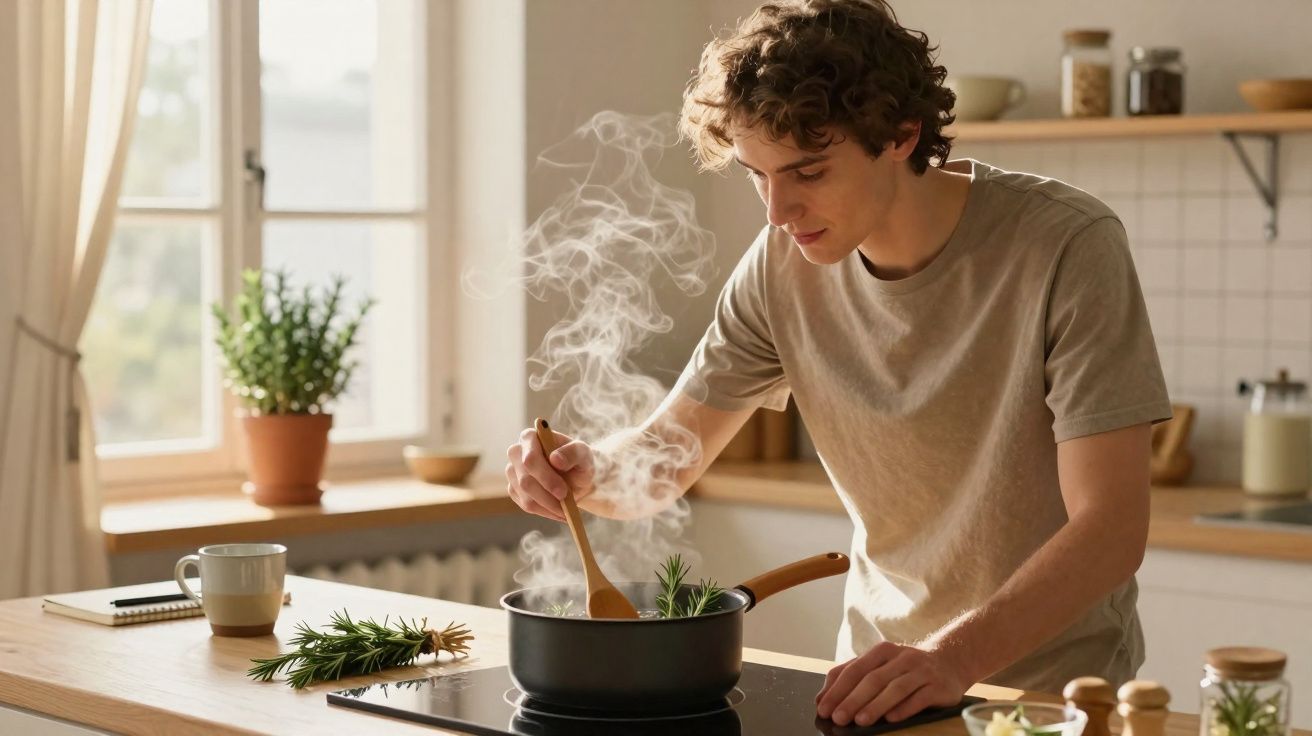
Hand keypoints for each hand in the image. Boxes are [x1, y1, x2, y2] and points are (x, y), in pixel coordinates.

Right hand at [505, 426, 595, 522]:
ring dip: (548, 506)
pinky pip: (526, 505)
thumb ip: (572, 452)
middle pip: (525, 480)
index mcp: (530, 437)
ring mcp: (512, 472)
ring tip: (567, 510)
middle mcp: (516, 453)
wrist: (577, 476)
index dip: (545, 477)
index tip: (563, 491)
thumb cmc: (578, 460)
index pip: (530, 459)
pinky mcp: (514, 489)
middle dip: (548, 496)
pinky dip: (545, 511)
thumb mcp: (583, 454)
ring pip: (526, 496)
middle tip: (567, 503)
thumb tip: (555, 459)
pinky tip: (558, 511)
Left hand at [815, 642, 968, 726]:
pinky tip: (892, 719)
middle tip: (838, 718)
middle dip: (853, 700)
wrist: (951, 661)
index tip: (824, 708)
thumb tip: (822, 699)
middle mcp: (902, 657)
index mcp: (882, 651)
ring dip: (876, 705)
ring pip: (895, 688)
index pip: (855, 670)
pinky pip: (920, 698)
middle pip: (873, 679)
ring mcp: (921, 670)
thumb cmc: (906, 668)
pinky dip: (904, 708)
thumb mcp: (880, 665)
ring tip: (860, 721)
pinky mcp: (938, 686)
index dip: (838, 689)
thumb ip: (851, 676)